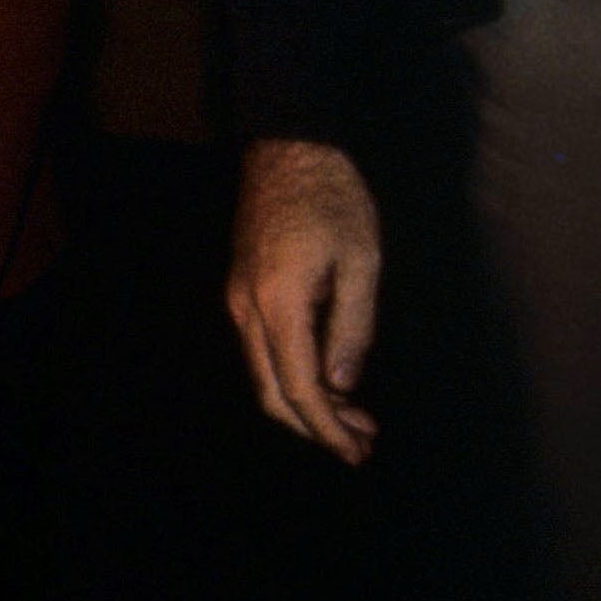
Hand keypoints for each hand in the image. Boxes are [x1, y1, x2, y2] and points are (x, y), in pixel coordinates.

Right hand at [226, 138, 380, 462]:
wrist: (287, 149)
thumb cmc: (334, 201)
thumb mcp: (361, 264)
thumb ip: (352, 328)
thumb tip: (343, 386)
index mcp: (278, 303)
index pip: (299, 386)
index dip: (328, 427)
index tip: (358, 451)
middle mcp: (246, 308)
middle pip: (270, 391)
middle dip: (315, 426)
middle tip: (363, 442)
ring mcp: (238, 298)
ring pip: (262, 374)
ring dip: (305, 404)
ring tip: (356, 417)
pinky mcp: (242, 290)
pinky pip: (262, 350)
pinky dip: (293, 376)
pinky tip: (330, 379)